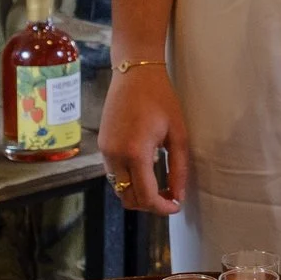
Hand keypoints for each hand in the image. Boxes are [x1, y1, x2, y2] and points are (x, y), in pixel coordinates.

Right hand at [97, 62, 190, 214]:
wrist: (135, 72)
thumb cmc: (161, 98)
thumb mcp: (178, 134)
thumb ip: (179, 169)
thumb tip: (178, 196)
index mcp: (135, 152)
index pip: (145, 196)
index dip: (162, 208)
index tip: (175, 206)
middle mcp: (114, 155)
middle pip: (127, 198)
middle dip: (149, 205)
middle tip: (168, 197)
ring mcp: (104, 150)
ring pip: (118, 188)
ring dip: (137, 193)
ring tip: (159, 185)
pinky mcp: (101, 144)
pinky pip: (113, 173)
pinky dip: (128, 180)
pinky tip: (146, 170)